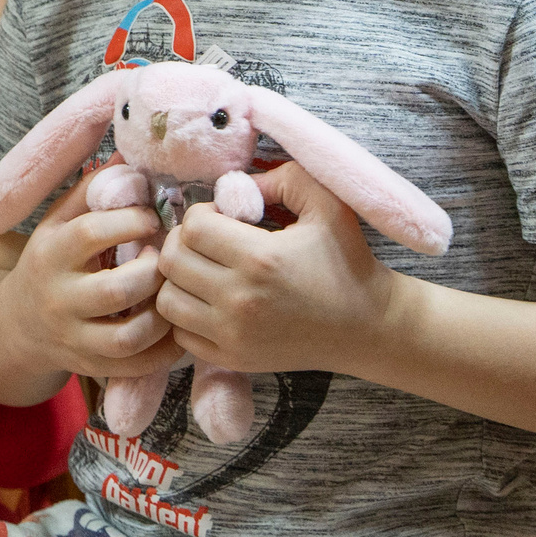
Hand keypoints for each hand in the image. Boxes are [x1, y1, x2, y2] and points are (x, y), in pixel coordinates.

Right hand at [4, 177, 179, 378]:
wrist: (15, 324)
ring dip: (163, 314)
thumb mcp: (56, 223)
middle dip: (154, 271)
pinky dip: (165, 350)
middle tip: (168, 259)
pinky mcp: (91, 367)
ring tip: (173, 292)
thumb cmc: (48, 261)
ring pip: (129, 335)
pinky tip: (177, 327)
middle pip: (117, 289)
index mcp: (49, 253)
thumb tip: (130, 154)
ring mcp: (75, 337)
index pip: (92, 233)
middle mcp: (58, 298)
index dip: (131, 221)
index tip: (152, 217)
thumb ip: (91, 190)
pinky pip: (136, 365)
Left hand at [154, 163, 397, 376]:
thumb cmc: (347, 260)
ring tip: (205, 271)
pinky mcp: (233, 359)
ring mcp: (234, 335)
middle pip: (171, 261)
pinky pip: (180, 333)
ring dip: (179, 279)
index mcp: (260, 259)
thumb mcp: (327, 203)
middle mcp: (241, 300)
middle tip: (209, 242)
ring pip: (167, 299)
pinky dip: (187, 314)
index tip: (222, 219)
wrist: (369, 327)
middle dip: (183, 242)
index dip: (201, 214)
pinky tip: (211, 301)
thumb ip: (281, 177)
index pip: (191, 227)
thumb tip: (231, 184)